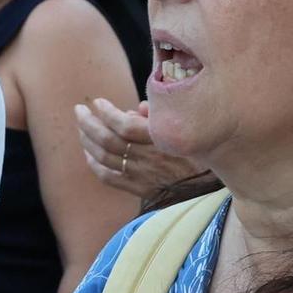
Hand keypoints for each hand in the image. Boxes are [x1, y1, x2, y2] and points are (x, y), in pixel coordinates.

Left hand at [76, 96, 197, 199]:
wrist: (212, 189)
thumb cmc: (202, 152)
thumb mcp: (188, 128)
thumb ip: (159, 117)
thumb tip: (135, 109)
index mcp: (161, 140)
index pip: (124, 126)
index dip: (107, 112)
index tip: (98, 102)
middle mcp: (149, 158)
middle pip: (107, 140)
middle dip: (88, 122)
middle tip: (79, 109)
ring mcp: (142, 176)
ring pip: (104, 157)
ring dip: (87, 140)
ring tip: (81, 127)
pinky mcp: (140, 190)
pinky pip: (108, 177)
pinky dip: (94, 164)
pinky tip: (89, 154)